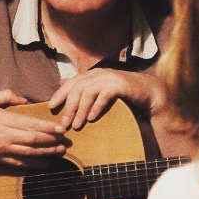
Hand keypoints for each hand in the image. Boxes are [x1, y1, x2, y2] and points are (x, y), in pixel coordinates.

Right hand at [0, 90, 67, 166]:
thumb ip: (7, 96)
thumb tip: (24, 99)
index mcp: (4, 120)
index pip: (32, 124)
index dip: (49, 128)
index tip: (61, 129)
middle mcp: (5, 136)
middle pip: (34, 140)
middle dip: (52, 141)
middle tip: (65, 142)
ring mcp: (1, 149)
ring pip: (29, 153)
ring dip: (47, 153)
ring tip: (60, 152)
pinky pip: (19, 163)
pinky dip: (34, 164)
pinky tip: (45, 164)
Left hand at [48, 69, 168, 130]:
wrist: (148, 92)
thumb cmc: (123, 92)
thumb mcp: (100, 88)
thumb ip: (83, 85)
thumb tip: (61, 82)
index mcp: (93, 74)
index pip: (72, 83)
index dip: (60, 94)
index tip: (51, 107)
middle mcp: (100, 74)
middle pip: (78, 88)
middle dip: (69, 107)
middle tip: (64, 123)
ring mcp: (110, 78)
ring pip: (88, 92)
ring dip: (80, 110)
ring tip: (77, 125)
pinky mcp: (120, 85)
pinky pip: (104, 95)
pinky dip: (97, 107)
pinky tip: (92, 118)